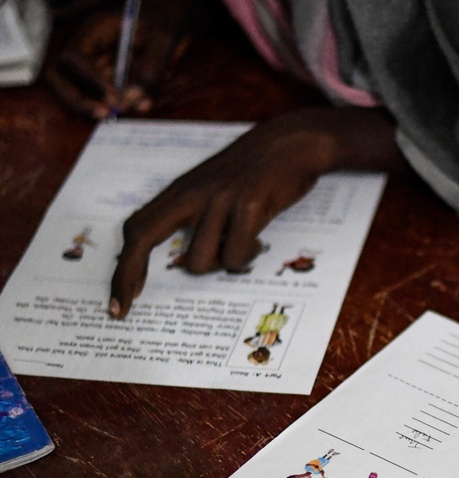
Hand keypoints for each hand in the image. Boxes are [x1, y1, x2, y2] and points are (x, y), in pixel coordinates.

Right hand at [45, 0, 197, 118]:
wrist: (168, 26)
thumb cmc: (164, 25)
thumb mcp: (162, 42)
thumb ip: (149, 69)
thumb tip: (130, 100)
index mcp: (95, 32)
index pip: (75, 58)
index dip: (90, 81)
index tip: (113, 98)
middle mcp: (88, 50)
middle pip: (62, 78)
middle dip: (78, 100)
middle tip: (105, 114)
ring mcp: (95, 67)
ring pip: (79, 92)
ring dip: (97, 108)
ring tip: (122, 113)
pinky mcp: (108, 81)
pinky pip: (103, 99)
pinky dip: (120, 107)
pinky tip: (143, 105)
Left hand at [109, 106, 405, 317]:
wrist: (295, 142)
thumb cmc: (259, 172)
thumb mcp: (217, 187)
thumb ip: (197, 215)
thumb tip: (187, 259)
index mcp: (182, 190)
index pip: (137, 227)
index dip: (123, 264)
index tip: (119, 296)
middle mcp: (192, 193)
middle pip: (142, 238)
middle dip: (128, 279)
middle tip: (122, 310)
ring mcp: (219, 199)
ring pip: (199, 261)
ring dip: (221, 265)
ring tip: (242, 248)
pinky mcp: (248, 205)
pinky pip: (236, 256)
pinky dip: (247, 257)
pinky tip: (259, 242)